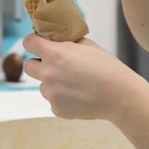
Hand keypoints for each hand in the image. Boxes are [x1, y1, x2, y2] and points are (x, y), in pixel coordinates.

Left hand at [22, 33, 148, 121]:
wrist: (119, 96)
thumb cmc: (107, 68)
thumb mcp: (87, 45)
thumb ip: (67, 42)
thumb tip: (56, 40)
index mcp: (55, 54)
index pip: (28, 43)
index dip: (33, 42)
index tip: (38, 44)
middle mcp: (48, 74)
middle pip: (28, 66)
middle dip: (38, 63)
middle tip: (54, 64)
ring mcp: (51, 93)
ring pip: (42, 85)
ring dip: (51, 82)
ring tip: (74, 83)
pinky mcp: (56, 109)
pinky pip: (52, 100)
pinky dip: (61, 97)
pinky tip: (78, 95)